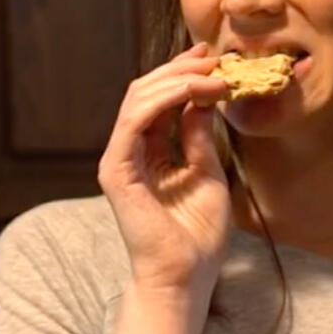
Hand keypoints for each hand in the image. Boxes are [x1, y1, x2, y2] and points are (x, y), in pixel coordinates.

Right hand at [97, 43, 230, 294]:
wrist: (185, 275)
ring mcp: (119, 160)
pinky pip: (135, 121)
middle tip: (215, 58)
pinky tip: (194, 90)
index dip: (184, 75)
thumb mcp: (208, 173)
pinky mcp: (117, 170)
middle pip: (146, 93)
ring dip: (179, 80)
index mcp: (149, 153)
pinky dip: (165, 99)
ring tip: (214, 74)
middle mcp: (129, 151)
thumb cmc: (198, 236)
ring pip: (139, 99)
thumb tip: (204, 99)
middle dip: (181, 70)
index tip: (214, 58)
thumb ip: (200, 137)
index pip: (160, 102)